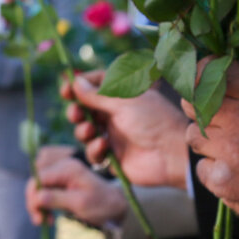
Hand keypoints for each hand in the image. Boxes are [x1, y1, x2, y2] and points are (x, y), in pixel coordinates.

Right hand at [26, 148, 126, 227]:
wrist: (115, 206)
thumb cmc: (101, 205)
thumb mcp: (80, 204)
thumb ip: (57, 199)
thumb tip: (37, 197)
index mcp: (68, 168)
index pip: (39, 178)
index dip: (33, 196)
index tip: (38, 216)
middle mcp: (63, 165)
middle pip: (36, 179)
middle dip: (34, 200)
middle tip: (40, 220)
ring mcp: (62, 170)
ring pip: (38, 182)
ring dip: (36, 200)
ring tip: (44, 218)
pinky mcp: (61, 179)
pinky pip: (44, 186)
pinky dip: (42, 199)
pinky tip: (47, 211)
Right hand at [63, 71, 189, 188]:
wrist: (171, 154)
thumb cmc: (153, 121)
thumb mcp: (123, 102)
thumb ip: (97, 94)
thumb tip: (76, 81)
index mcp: (121, 96)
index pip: (94, 86)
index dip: (78, 87)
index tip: (66, 88)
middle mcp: (115, 115)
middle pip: (84, 110)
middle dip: (76, 111)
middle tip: (76, 113)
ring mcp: (113, 136)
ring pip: (85, 132)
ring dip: (83, 130)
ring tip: (90, 130)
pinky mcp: (112, 157)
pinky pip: (93, 153)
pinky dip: (94, 149)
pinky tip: (104, 146)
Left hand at [182, 60, 238, 234]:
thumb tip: (232, 80)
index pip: (214, 69)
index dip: (204, 74)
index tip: (203, 82)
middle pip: (194, 103)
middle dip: (200, 110)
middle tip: (217, 121)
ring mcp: (228, 151)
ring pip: (194, 136)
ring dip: (208, 142)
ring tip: (232, 151)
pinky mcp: (222, 180)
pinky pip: (202, 168)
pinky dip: (215, 172)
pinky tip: (236, 174)